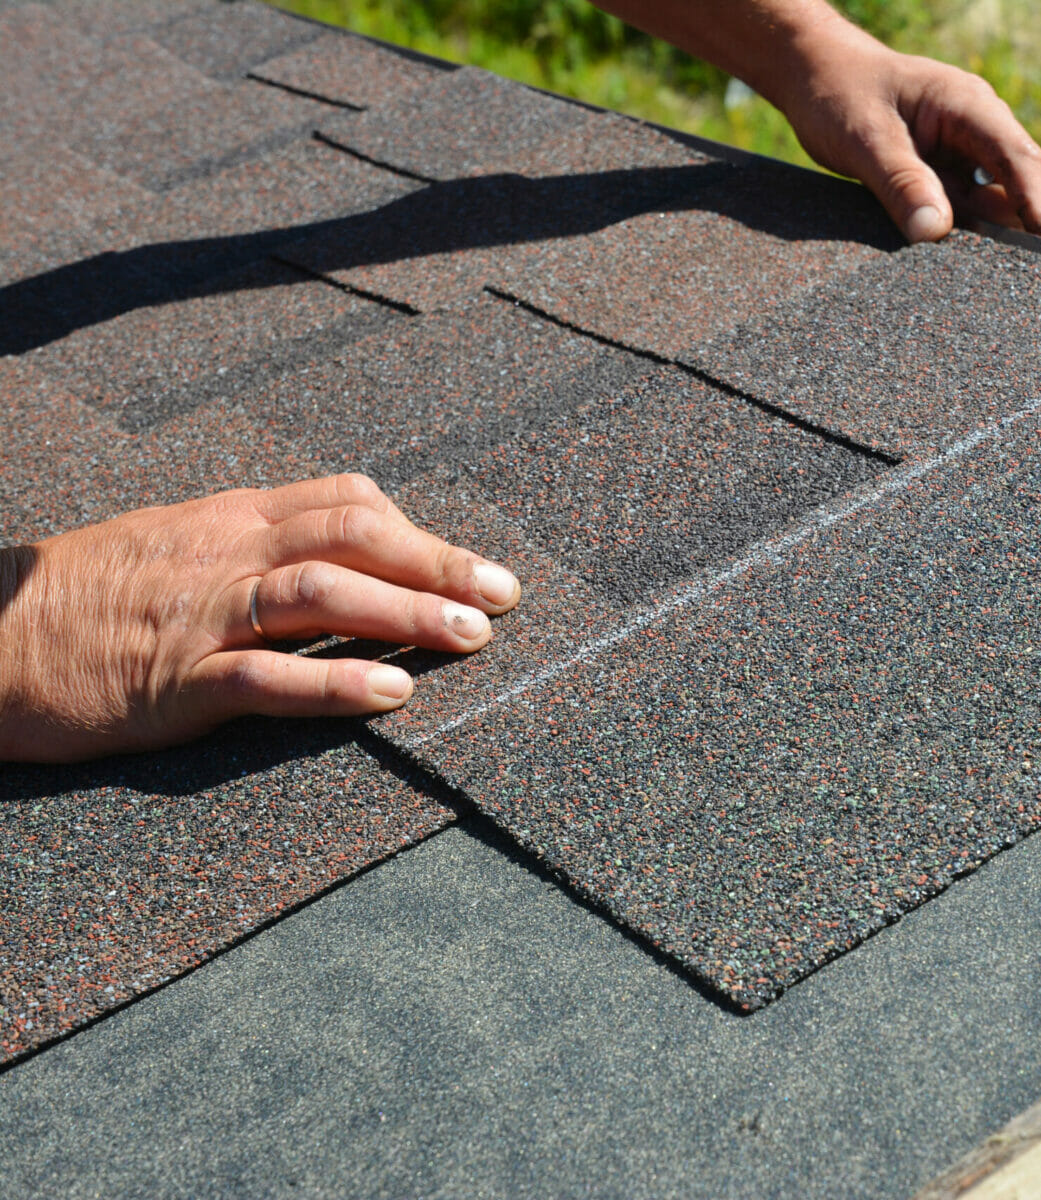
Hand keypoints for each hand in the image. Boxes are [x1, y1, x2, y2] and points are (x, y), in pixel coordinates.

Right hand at [0, 473, 520, 762]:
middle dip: (438, 565)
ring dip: (408, 615)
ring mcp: (201, 616)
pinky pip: (266, 676)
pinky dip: (336, 683)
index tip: (476, 566)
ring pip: (323, 595)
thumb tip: (345, 557)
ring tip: (472, 639)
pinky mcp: (174, 681)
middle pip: (353, 537)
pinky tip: (393, 694)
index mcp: (229, 520)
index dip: (420, 531)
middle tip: (504, 598)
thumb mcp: (175, 545)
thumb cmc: (85, 598)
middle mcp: (225, 555)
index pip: (344, 501)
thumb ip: (255, 545)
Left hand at [770, 28, 1040, 245]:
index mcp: (968, 106)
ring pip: (992, 206)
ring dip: (995, 242)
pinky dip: (966, 240)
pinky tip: (967, 271)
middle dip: (1030, 231)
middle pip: (1017, 187)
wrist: (812, 76)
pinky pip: (964, 214)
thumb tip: (934, 233)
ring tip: (1005, 286)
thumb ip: (900, 183)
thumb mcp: (865, 138)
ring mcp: (961, 156)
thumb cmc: (839, 92)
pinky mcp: (943, 179)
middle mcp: (975, 130)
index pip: (1019, 160)